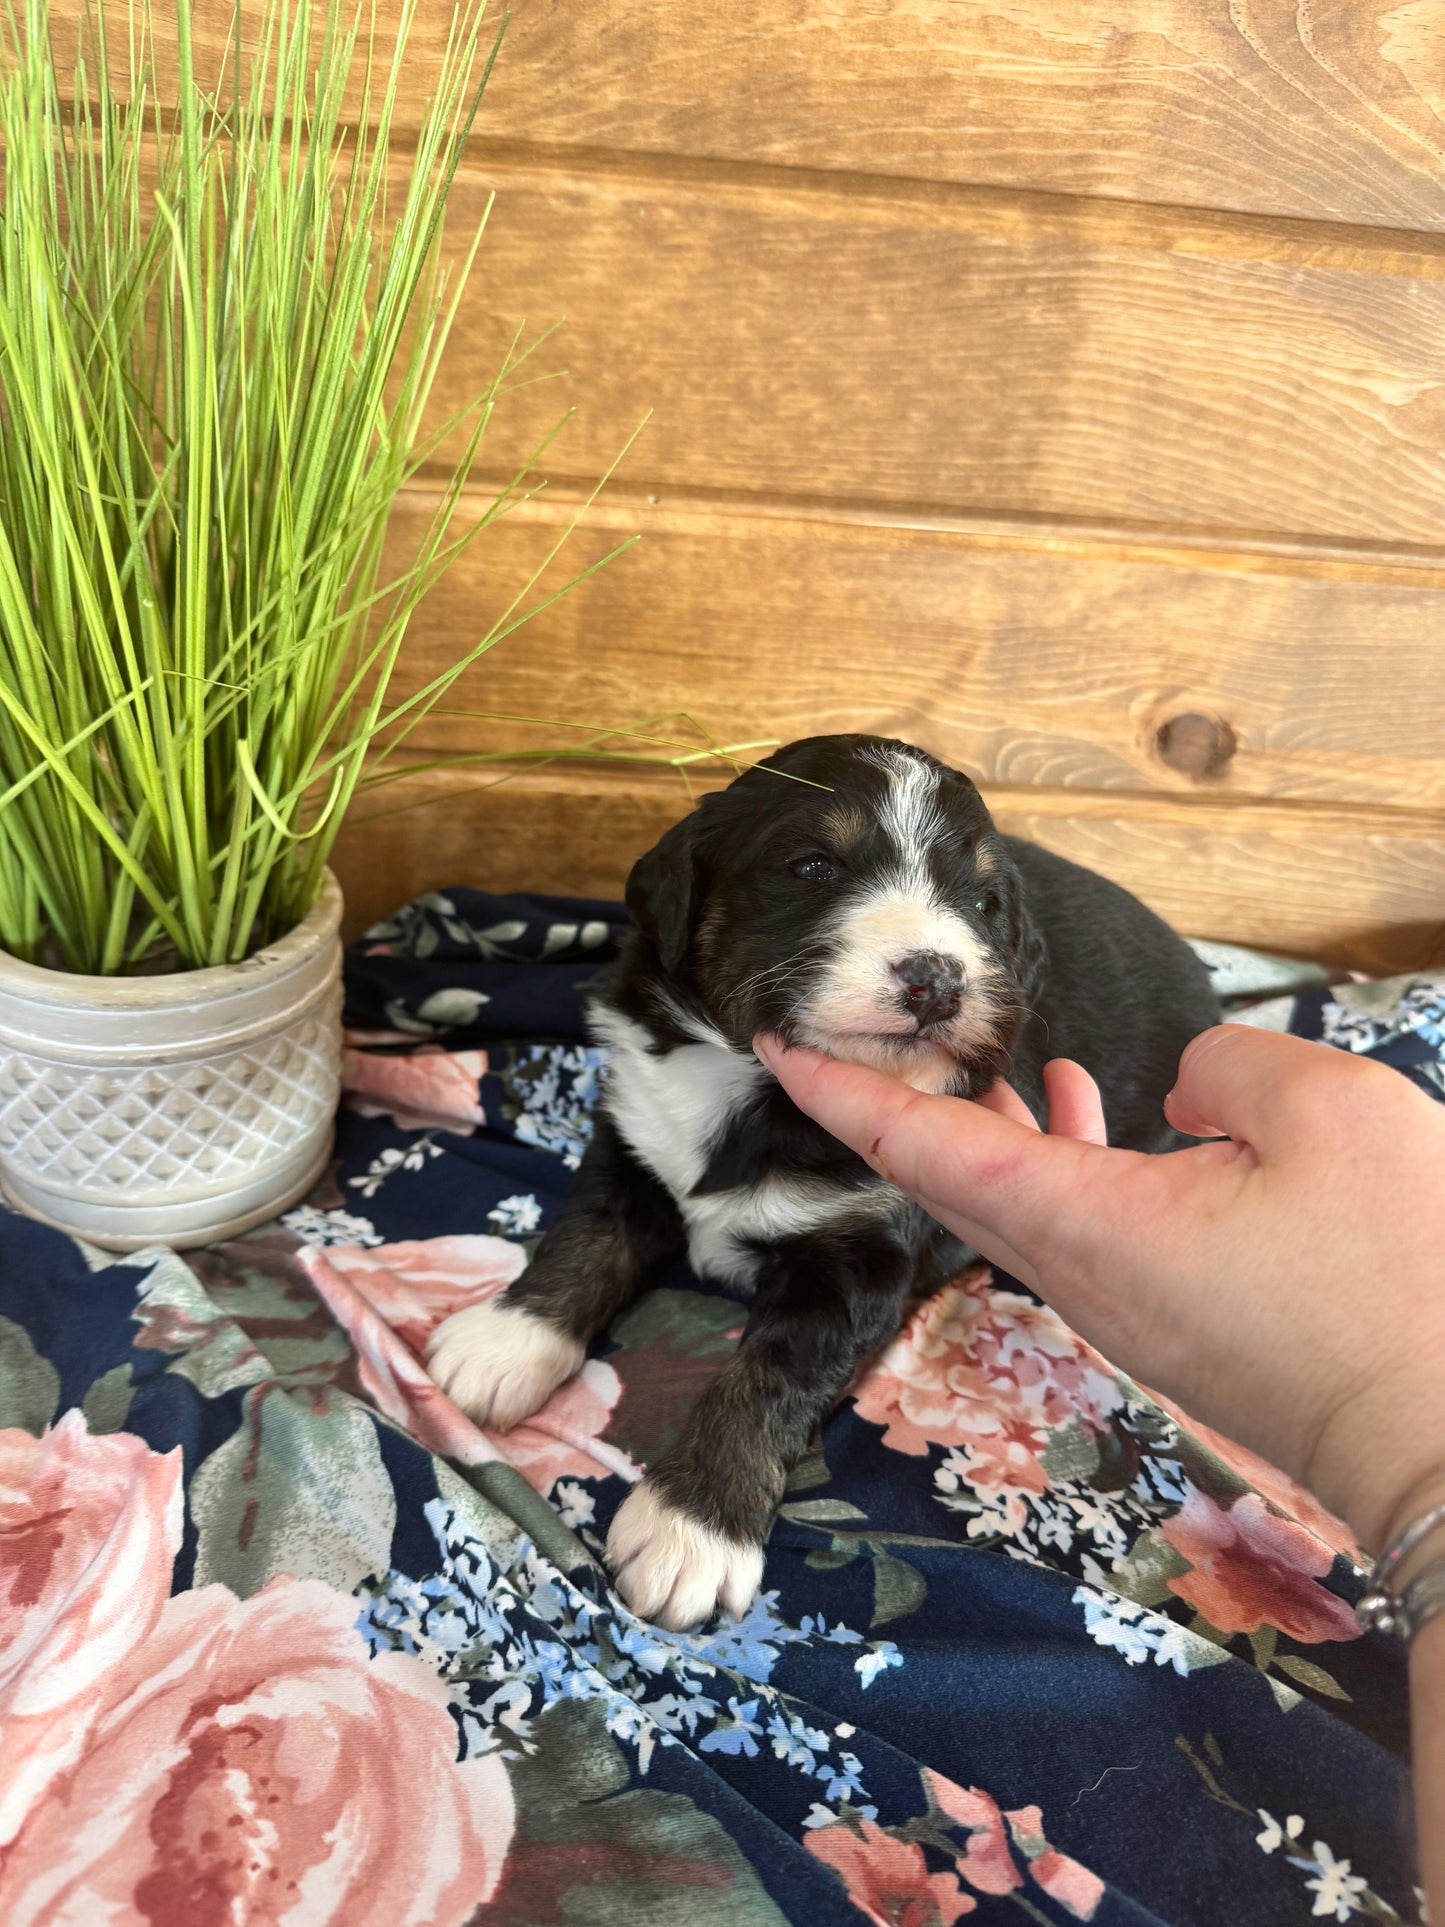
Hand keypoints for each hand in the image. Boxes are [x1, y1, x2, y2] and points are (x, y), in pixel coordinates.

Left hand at [753, 1025, 1444, 1552]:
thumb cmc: (1397, 1278)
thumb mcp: (1327, 1114)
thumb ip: (1228, 1068)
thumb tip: (1180, 1084)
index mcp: (1083, 1224)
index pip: (920, 1146)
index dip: (842, 1091)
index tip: (778, 1042)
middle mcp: (1075, 1274)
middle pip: (945, 1176)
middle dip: (894, 1100)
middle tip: (863, 1028)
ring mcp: (1118, 1306)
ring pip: (1010, 1200)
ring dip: (985, 1122)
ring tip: (981, 1050)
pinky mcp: (1165, 1321)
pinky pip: (1075, 1224)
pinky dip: (1060, 1155)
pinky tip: (1098, 1108)